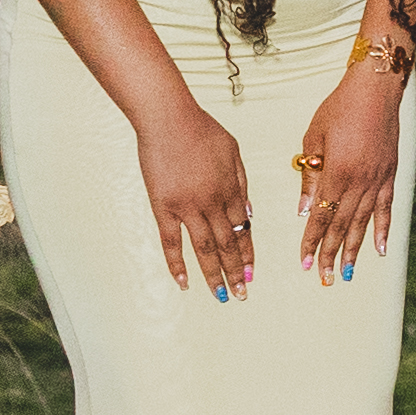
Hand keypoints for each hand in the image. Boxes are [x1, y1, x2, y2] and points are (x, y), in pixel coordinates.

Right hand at [140, 94, 259, 299]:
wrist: (169, 118)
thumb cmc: (201, 129)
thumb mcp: (233, 151)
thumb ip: (241, 183)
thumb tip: (248, 213)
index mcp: (232, 189)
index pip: (244, 229)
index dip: (248, 252)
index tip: (252, 273)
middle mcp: (213, 202)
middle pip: (228, 244)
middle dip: (237, 271)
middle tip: (242, 294)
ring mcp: (187, 207)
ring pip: (204, 249)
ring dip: (215, 274)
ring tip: (222, 296)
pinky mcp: (163, 207)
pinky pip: (171, 242)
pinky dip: (177, 264)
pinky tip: (184, 283)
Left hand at [290, 59, 407, 278]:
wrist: (376, 89)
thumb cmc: (339, 108)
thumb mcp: (314, 138)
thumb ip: (310, 174)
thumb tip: (305, 207)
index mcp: (336, 173)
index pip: (320, 216)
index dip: (312, 241)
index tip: (305, 262)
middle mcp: (359, 182)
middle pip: (341, 225)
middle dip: (331, 254)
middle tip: (324, 278)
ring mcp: (378, 180)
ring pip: (363, 222)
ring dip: (354, 249)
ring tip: (347, 272)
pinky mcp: (390, 174)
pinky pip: (386, 208)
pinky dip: (382, 230)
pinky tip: (380, 250)